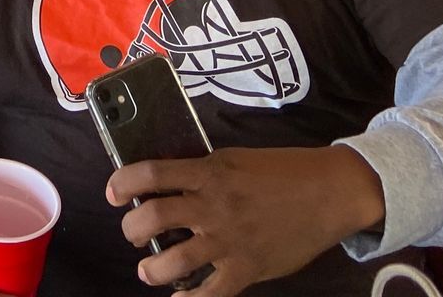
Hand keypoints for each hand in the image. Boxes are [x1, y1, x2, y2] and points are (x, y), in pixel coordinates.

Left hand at [108, 146, 384, 293]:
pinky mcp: (247, 268)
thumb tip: (167, 182)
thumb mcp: (234, 159)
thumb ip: (202, 172)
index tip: (114, 193)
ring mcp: (229, 240)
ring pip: (173, 261)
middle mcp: (213, 205)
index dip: (122, 183)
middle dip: (131, 229)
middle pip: (152, 217)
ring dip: (151, 268)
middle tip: (132, 232)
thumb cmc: (282, 171)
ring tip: (148, 270)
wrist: (328, 191)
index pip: (151, 173)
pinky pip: (210, 294)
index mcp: (209, 172)